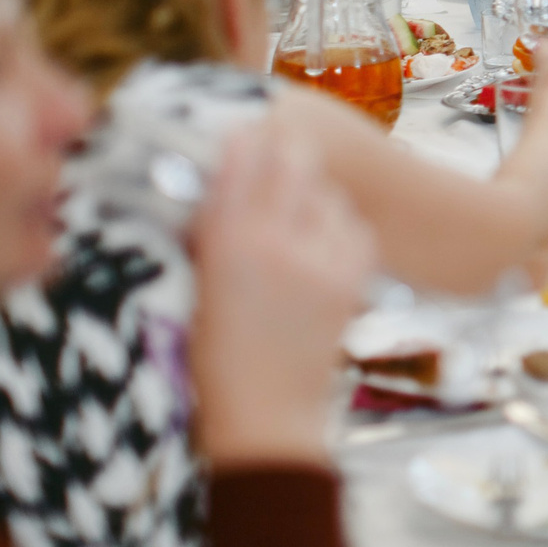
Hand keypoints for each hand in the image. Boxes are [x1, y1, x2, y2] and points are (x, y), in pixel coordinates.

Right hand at [190, 125, 378, 466]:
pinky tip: (320, 239)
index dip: (245, 139)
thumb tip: (221, 186)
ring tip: (295, 208)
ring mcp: (323, 261)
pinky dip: (339, 224)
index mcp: (229, 246)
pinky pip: (353, 227)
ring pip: (329, 194)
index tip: (244, 127)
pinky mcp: (352, 280)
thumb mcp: (194, 290)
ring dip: (314, 192)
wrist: (267, 419)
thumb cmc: (214, 364)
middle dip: (286, 152)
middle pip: (295, 164)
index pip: (242, 164)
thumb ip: (212, 234)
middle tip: (278, 149)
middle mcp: (280, 244)